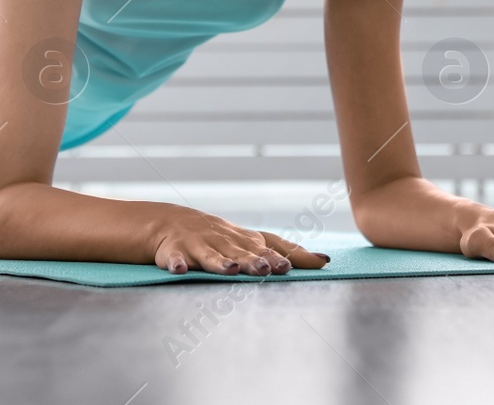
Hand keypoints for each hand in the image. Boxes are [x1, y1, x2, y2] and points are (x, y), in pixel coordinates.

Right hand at [152, 206, 332, 275]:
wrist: (168, 223)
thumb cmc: (219, 236)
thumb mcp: (249, 242)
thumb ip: (285, 251)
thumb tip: (325, 260)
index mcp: (244, 239)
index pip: (270, 244)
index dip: (288, 254)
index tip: (315, 262)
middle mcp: (224, 240)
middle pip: (242, 251)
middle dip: (255, 260)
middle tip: (269, 269)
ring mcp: (198, 245)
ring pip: (211, 255)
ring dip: (220, 262)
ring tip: (230, 269)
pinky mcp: (174, 251)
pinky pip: (174, 258)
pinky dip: (176, 263)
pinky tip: (180, 270)